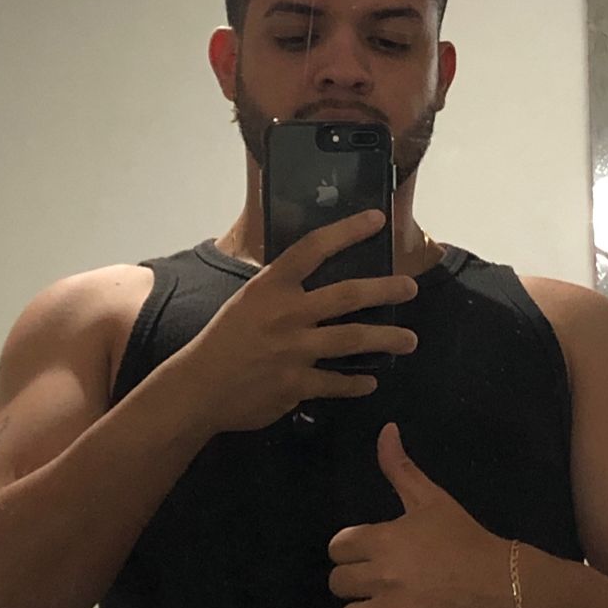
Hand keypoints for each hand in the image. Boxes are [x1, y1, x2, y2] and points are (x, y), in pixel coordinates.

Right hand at [169, 210, 418, 434]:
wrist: (198, 388)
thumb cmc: (222, 339)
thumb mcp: (247, 301)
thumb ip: (280, 290)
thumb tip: (308, 275)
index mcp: (272, 287)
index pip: (313, 248)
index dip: (347, 230)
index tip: (376, 219)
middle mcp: (288, 314)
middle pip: (347, 295)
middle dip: (385, 289)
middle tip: (410, 287)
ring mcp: (295, 350)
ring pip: (352, 339)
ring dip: (386, 339)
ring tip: (410, 340)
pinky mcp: (297, 384)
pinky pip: (336, 382)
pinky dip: (356, 383)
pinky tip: (370, 382)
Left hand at [306, 422, 512, 607]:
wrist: (504, 583)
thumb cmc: (465, 538)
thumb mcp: (431, 498)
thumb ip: (399, 467)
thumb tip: (385, 429)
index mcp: (384, 539)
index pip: (339, 546)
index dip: (350, 549)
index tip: (366, 551)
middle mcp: (381, 577)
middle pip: (338, 582)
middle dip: (353, 580)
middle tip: (378, 578)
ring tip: (376, 607)